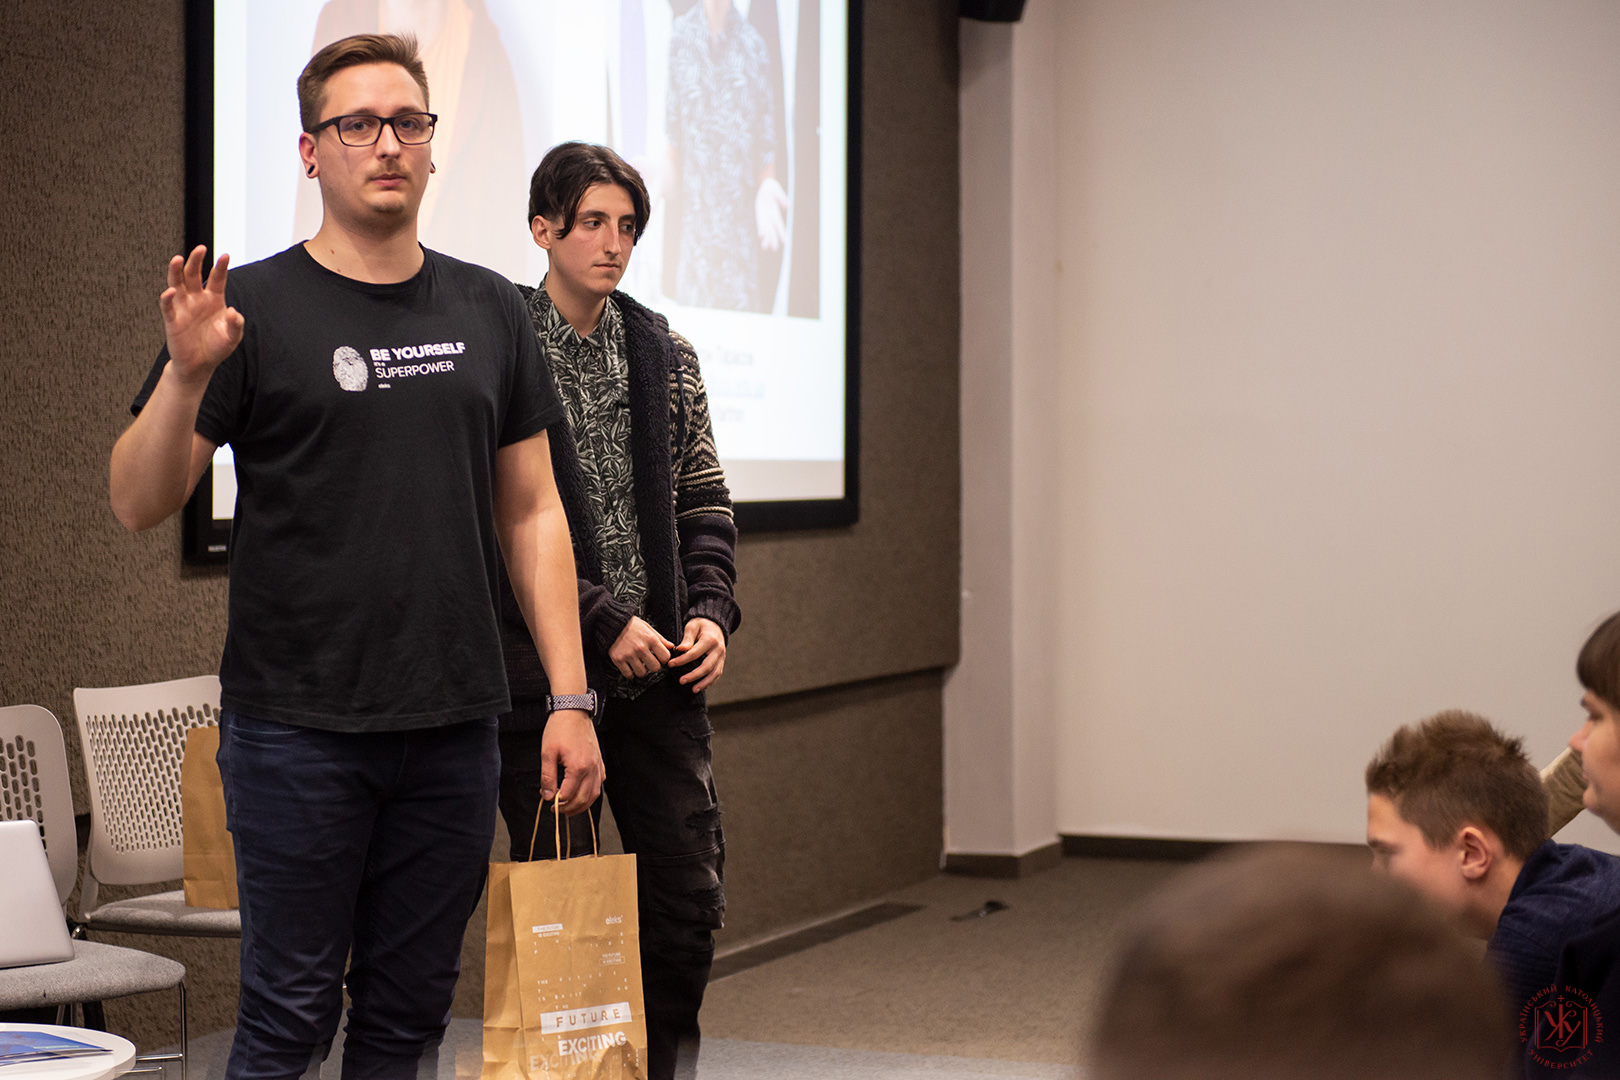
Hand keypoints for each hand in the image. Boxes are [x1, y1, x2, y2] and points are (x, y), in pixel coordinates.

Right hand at [160, 246, 243, 382]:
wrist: (200, 365)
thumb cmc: (217, 347)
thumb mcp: (233, 337)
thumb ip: (235, 324)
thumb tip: (232, 312)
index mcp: (214, 299)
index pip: (217, 278)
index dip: (221, 267)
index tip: (226, 255)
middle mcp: (197, 298)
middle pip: (194, 274)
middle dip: (196, 261)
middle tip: (201, 248)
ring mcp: (183, 307)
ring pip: (177, 284)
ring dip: (176, 271)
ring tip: (178, 258)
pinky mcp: (172, 319)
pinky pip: (168, 306)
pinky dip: (167, 298)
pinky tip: (170, 292)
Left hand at [541, 710, 603, 815]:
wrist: (573, 711)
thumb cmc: (559, 729)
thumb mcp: (547, 753)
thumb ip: (548, 777)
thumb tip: (547, 796)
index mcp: (578, 767)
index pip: (568, 794)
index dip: (558, 802)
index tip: (549, 802)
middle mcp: (592, 768)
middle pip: (583, 799)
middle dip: (570, 808)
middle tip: (558, 810)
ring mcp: (598, 765)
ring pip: (595, 794)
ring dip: (582, 804)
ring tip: (570, 807)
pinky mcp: (600, 761)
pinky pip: (600, 782)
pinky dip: (592, 792)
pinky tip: (583, 793)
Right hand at [609, 616, 674, 678]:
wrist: (611, 622)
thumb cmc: (631, 625)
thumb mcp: (648, 628)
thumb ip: (660, 639)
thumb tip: (671, 647)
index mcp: (650, 639)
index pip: (665, 657)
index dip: (663, 659)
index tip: (659, 657)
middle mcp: (640, 648)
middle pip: (655, 668)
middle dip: (653, 666)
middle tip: (649, 662)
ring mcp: (629, 654)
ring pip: (642, 673)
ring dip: (641, 670)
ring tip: (639, 664)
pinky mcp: (618, 659)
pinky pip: (628, 674)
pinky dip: (630, 673)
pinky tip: (630, 667)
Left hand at [668, 617, 725, 691]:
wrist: (715, 625)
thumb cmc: (701, 625)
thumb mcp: (692, 626)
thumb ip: (687, 638)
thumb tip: (680, 649)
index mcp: (710, 640)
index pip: (694, 653)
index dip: (682, 660)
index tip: (670, 664)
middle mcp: (718, 650)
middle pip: (707, 666)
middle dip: (693, 675)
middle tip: (681, 681)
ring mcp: (722, 657)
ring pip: (714, 673)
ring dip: (704, 683)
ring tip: (693, 690)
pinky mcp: (722, 662)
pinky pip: (717, 674)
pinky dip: (710, 682)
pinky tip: (701, 687)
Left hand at [754, 177, 788, 250]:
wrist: (766, 187)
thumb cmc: (772, 188)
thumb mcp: (776, 191)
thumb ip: (782, 198)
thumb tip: (787, 206)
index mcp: (775, 214)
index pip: (780, 226)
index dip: (782, 234)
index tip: (786, 242)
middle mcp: (771, 218)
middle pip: (773, 231)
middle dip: (774, 240)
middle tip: (774, 249)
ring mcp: (765, 218)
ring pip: (766, 231)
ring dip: (766, 239)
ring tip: (765, 248)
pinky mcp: (760, 217)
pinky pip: (760, 226)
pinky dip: (761, 231)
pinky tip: (760, 236)